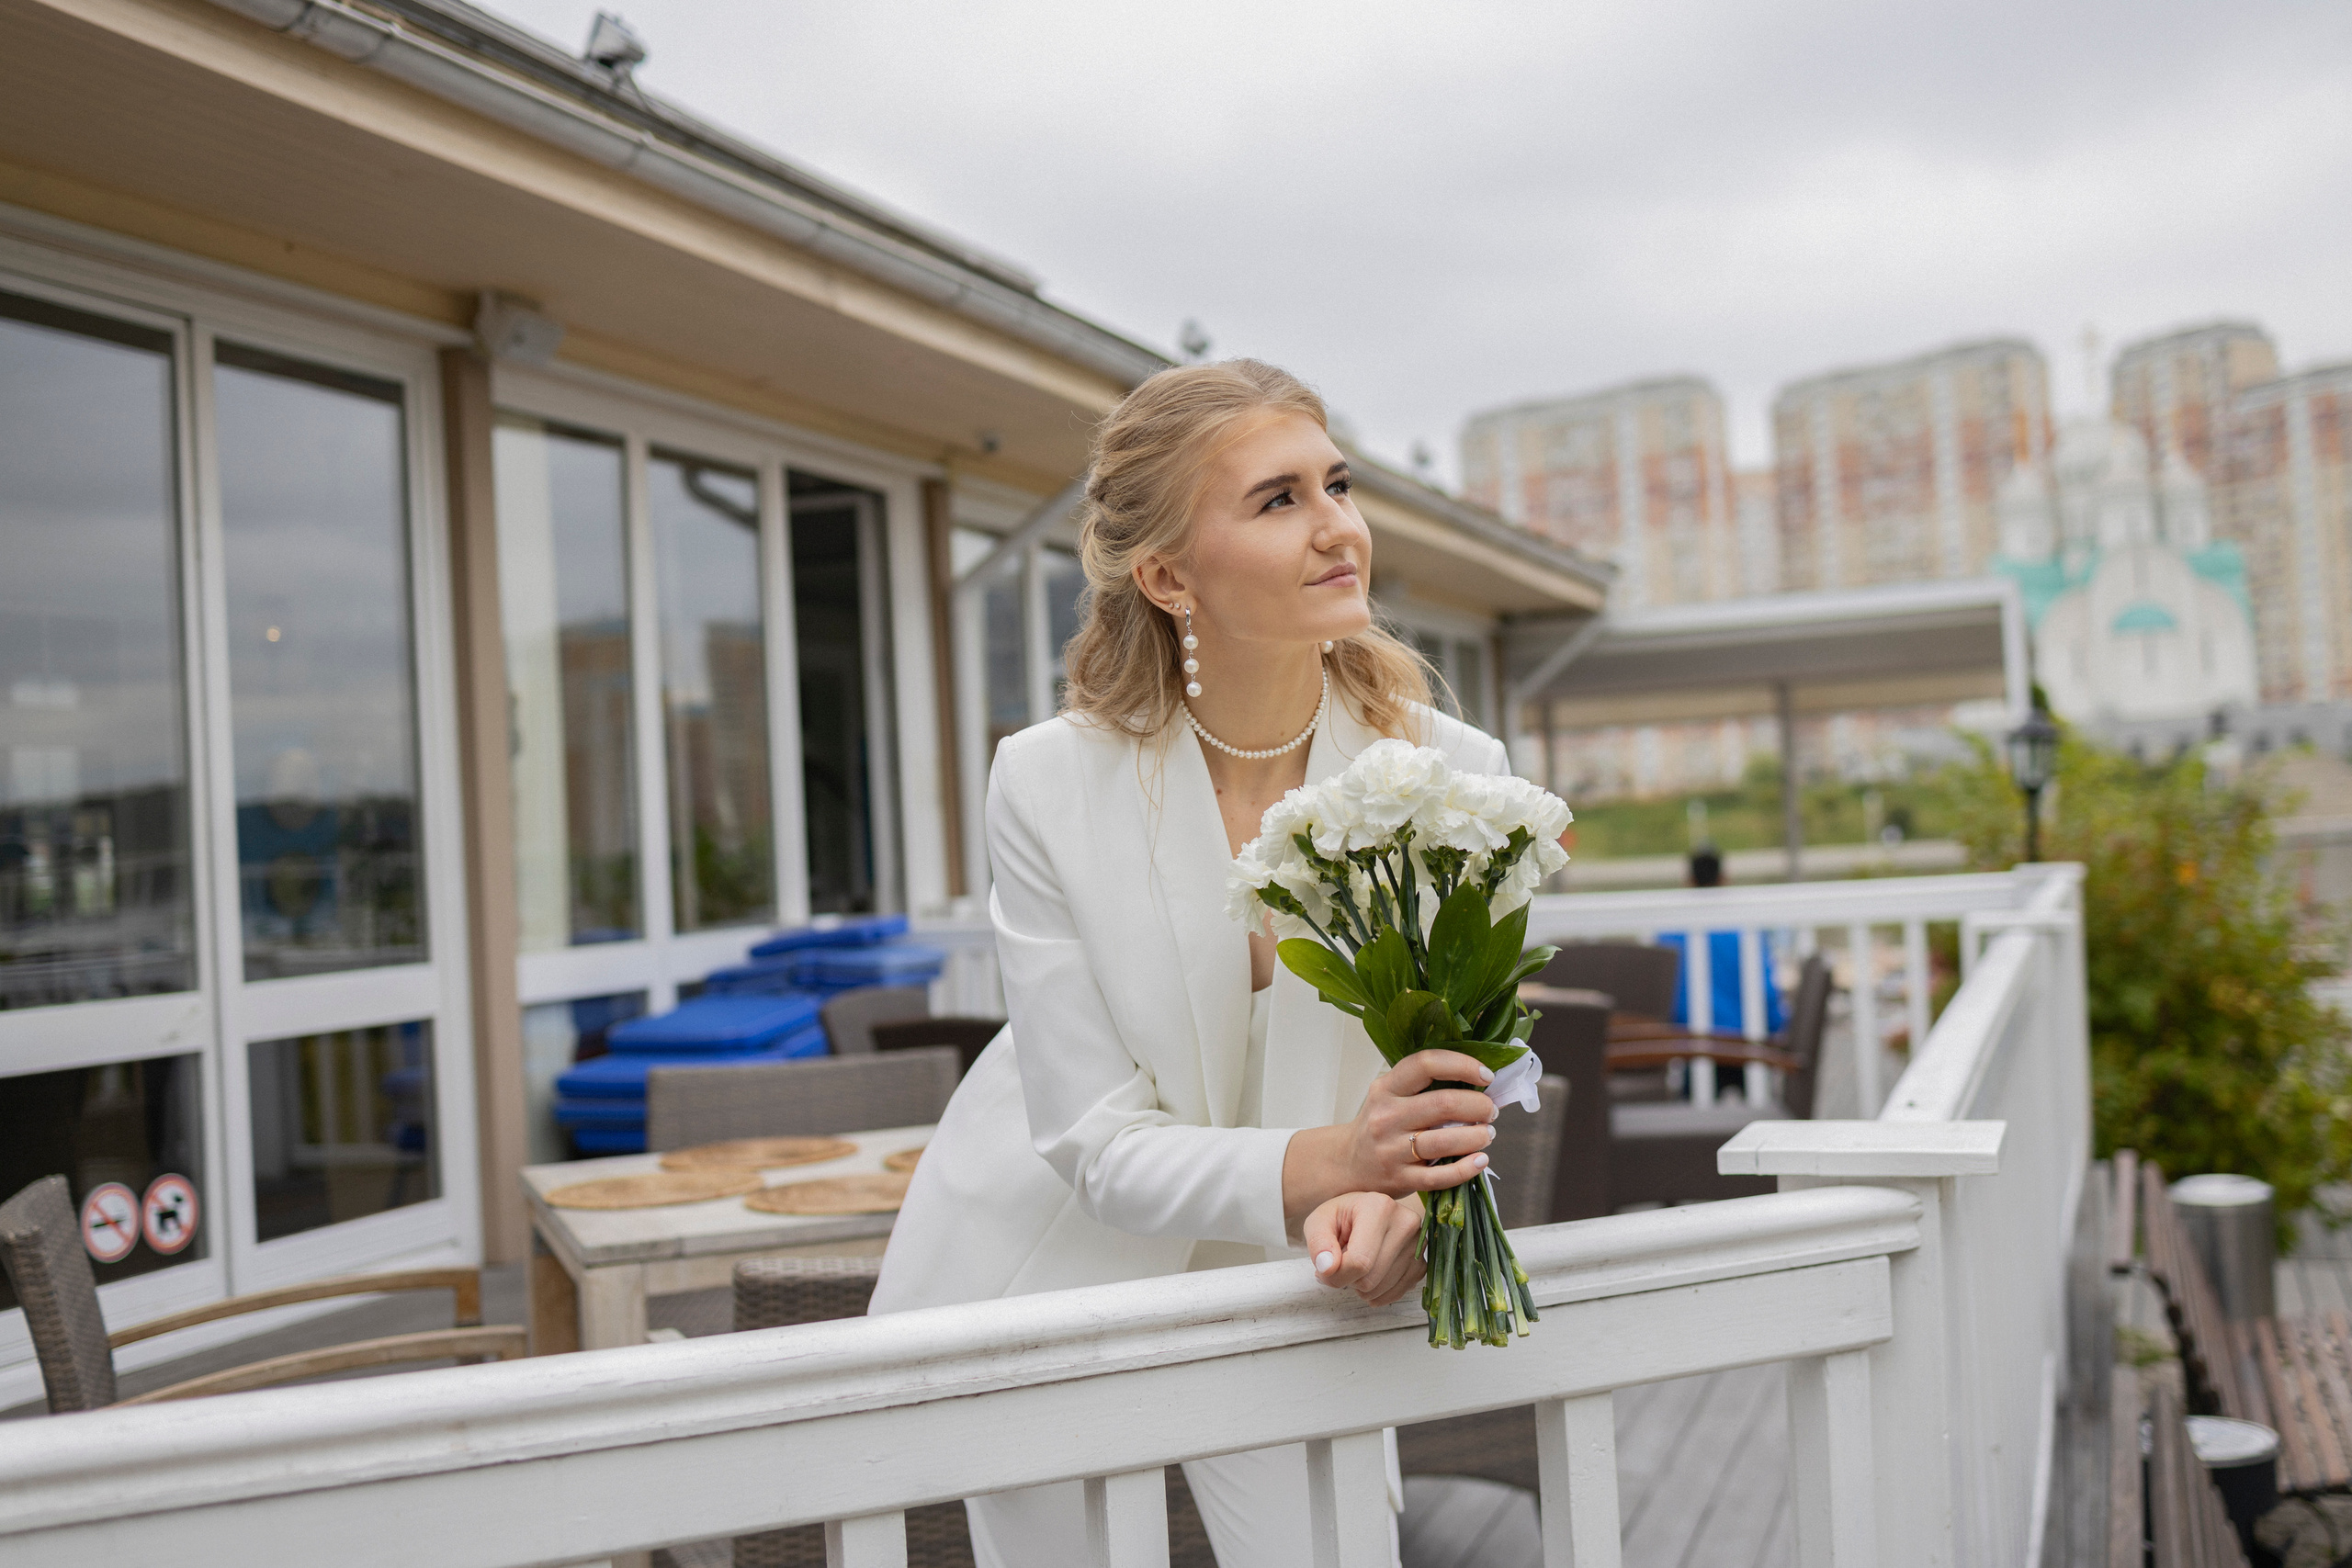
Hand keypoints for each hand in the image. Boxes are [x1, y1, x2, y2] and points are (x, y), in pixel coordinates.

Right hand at [1280, 1048, 1496, 1233]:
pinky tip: (1480, 1160)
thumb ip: (1425, 1088)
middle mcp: (1386, 1116)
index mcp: (1386, 1088)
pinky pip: (1440, 1176)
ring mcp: (1391, 1150)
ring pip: (1444, 1141)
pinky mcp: (1400, 1179)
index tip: (1485, 1076)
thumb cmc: (1379, 1126)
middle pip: (1443, 1104)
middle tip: (1491, 1111)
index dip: (1462, 1065)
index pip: (1426, 1064)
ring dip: (1477, 1136)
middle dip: (1479, 1106)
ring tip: (1487, 1134)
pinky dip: (1466, 1168)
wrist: (1347, 1165)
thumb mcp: (1391, 1097)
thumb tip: (1480, 1084)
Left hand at [1307, 1192, 1425, 1305]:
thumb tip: (1327, 1267)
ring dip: (1360, 1287)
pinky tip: (1369, 1274)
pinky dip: (1376, 1293)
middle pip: (1370, 1279)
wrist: (1362, 1216)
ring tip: (1356, 1264)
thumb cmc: (1340, 1218)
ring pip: (1381, 1289)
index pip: (1359, 1261)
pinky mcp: (1422, 1263)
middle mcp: (1406, 1223)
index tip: (1324, 1269)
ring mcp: (1418, 1244)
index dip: (1336, 1275)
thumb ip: (1318, 1244)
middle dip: (1348, 1280)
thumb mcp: (1318, 1222)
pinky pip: (1395, 1294)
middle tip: (1341, 1262)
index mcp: (1380, 1207)